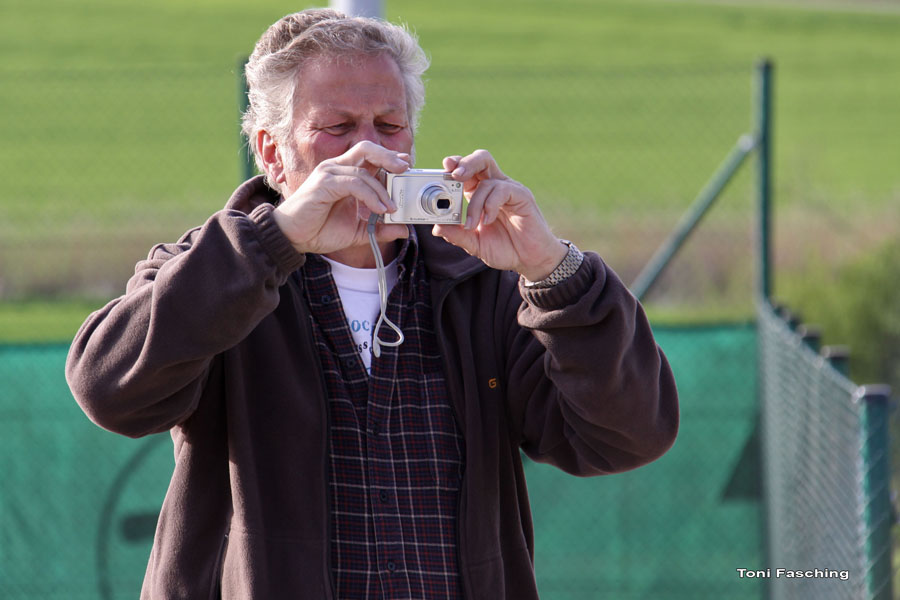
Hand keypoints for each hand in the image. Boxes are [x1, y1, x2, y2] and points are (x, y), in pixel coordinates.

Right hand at [272, 141, 410, 254]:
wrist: (294, 238)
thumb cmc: (320, 229)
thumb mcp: (358, 231)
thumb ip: (380, 228)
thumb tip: (404, 230)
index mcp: (344, 173)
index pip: (370, 156)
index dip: (389, 157)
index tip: (406, 165)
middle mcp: (336, 168)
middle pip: (366, 148)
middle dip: (388, 156)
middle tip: (405, 168)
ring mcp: (328, 173)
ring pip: (363, 171)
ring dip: (381, 190)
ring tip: (391, 209)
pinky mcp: (323, 183)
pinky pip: (353, 183)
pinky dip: (369, 196)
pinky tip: (378, 209)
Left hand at [432, 150, 567, 281]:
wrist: (530, 260)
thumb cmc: (505, 249)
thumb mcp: (475, 244)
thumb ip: (457, 236)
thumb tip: (437, 228)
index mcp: (481, 194)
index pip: (466, 171)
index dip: (455, 166)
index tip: (443, 169)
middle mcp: (494, 187)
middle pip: (480, 160)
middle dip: (464, 162)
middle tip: (453, 174)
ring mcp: (509, 190)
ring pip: (488, 177)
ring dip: (475, 202)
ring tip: (472, 224)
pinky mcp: (521, 195)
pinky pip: (502, 190)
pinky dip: (490, 205)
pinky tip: (488, 221)